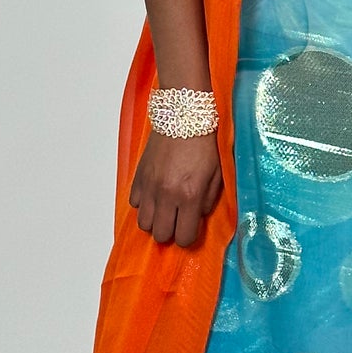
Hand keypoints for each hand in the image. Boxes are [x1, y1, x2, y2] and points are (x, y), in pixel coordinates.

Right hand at [129, 130, 223, 248]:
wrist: (183, 115)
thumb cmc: (204, 142)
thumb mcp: (218, 174)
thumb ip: (209, 200)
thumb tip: (198, 216)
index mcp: (190, 195)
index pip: (184, 237)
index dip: (188, 237)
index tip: (191, 227)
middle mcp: (167, 194)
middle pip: (160, 234)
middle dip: (171, 231)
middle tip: (178, 220)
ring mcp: (150, 186)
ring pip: (144, 223)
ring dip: (155, 220)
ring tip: (165, 209)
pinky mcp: (139, 176)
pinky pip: (134, 203)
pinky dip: (143, 204)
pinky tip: (155, 194)